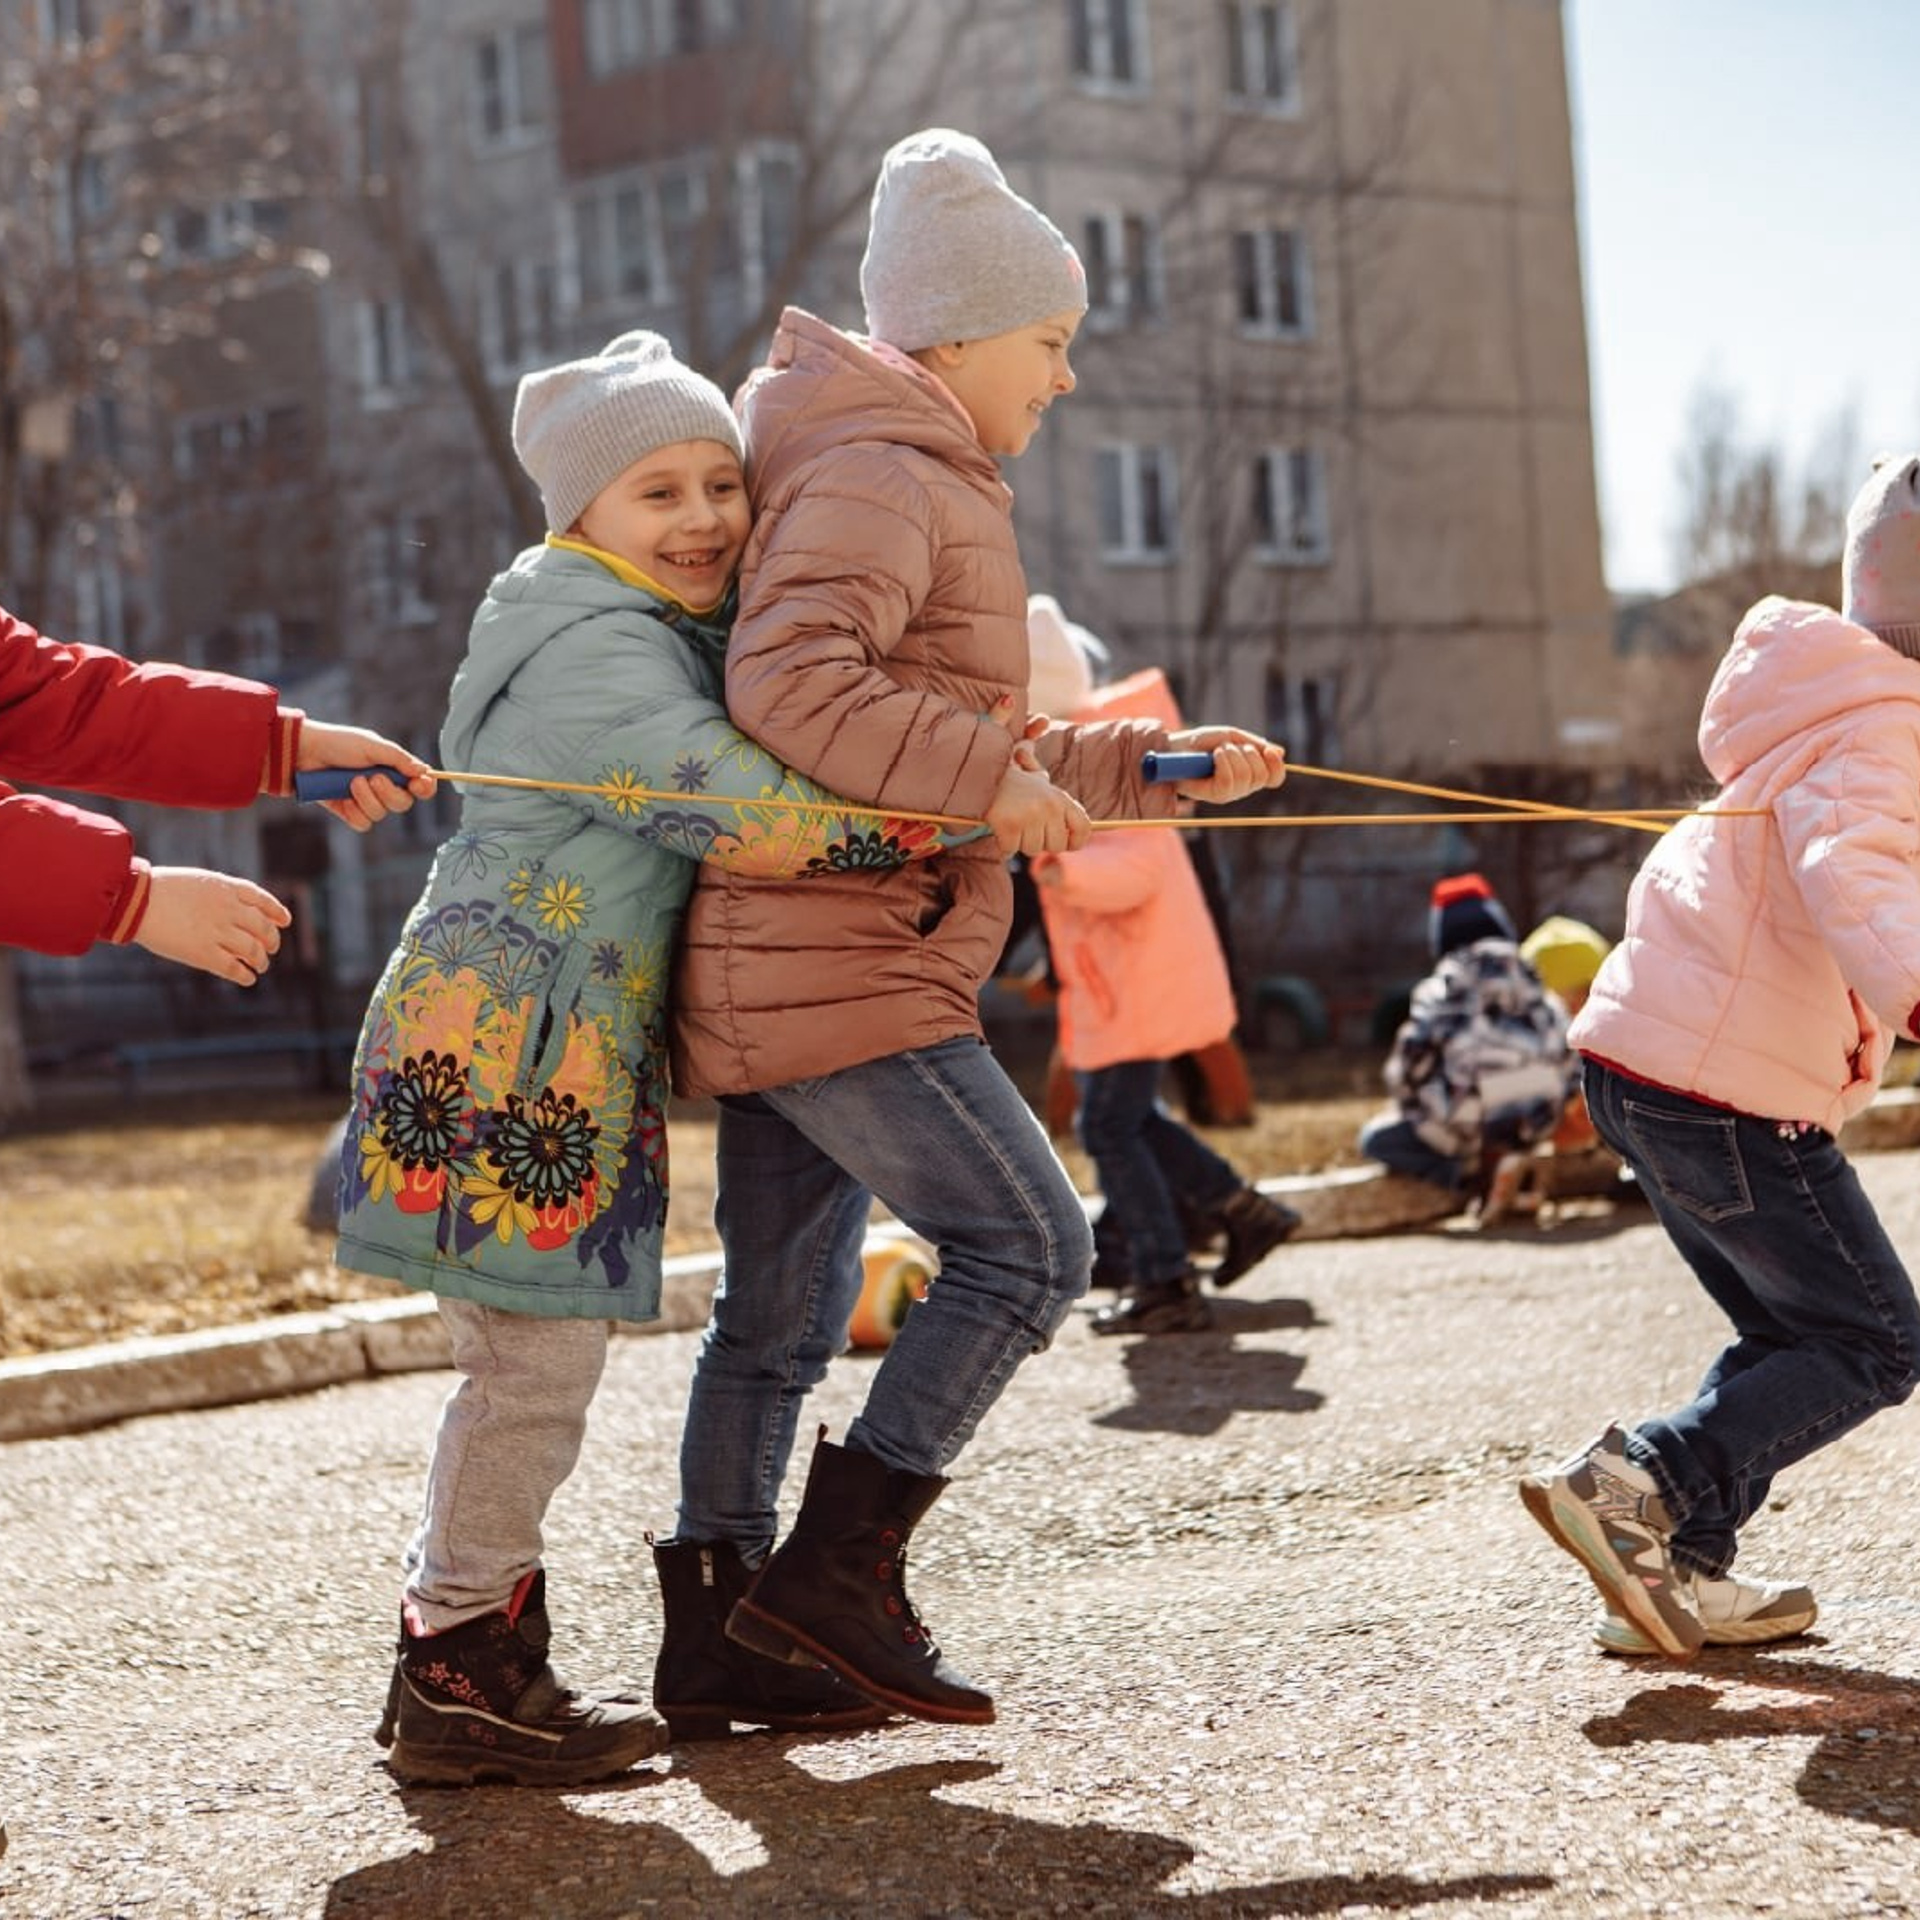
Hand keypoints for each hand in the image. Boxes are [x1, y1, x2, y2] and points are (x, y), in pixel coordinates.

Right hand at [135, 867, 291, 985]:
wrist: (135, 900)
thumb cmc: (159, 889)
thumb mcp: (198, 882)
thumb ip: (221, 893)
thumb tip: (239, 908)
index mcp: (226, 888)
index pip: (262, 900)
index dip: (276, 912)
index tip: (285, 921)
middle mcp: (228, 910)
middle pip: (263, 928)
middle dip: (271, 940)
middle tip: (271, 948)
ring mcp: (217, 932)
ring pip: (253, 950)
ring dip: (261, 961)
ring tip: (262, 965)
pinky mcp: (204, 953)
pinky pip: (234, 968)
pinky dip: (245, 975)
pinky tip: (248, 979)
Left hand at [297, 720, 436, 831]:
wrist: (304, 753)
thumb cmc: (337, 743)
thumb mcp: (371, 745)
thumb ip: (399, 759)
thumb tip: (424, 771)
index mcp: (393, 769)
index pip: (420, 785)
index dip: (424, 788)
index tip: (417, 785)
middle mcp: (383, 787)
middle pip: (403, 804)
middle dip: (389, 793)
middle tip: (373, 777)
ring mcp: (365, 801)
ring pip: (381, 814)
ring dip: (367, 799)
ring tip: (351, 781)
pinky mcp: (348, 812)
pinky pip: (363, 823)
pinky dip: (354, 811)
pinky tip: (344, 797)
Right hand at [985, 757, 1090, 856]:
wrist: (982, 771)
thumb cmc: (1012, 780)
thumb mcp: (1039, 780)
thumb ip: (1058, 799)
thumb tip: (1082, 825)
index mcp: (1060, 797)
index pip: (1083, 828)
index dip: (1075, 842)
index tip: (1064, 844)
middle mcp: (1050, 806)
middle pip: (1056, 846)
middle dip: (1041, 843)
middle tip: (1027, 829)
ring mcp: (1031, 816)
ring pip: (1032, 849)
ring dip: (1020, 842)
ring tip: (1012, 822)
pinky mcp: (1010, 825)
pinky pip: (1011, 850)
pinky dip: (1003, 844)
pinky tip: (1000, 829)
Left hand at [1165, 727, 1286, 803]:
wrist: (1175, 748)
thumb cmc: (1201, 743)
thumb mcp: (1231, 736)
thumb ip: (1254, 744)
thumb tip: (1281, 753)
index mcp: (1249, 773)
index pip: (1274, 778)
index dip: (1277, 766)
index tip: (1269, 751)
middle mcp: (1242, 787)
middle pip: (1262, 776)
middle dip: (1249, 753)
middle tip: (1228, 745)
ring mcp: (1228, 793)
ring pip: (1247, 778)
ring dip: (1234, 755)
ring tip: (1218, 750)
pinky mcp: (1214, 796)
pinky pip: (1229, 782)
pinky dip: (1224, 763)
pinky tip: (1215, 756)